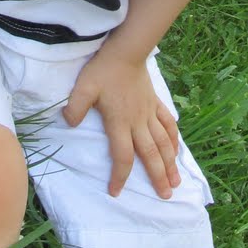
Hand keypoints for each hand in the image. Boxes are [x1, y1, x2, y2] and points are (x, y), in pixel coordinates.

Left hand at [62, 45, 180, 199]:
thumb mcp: (83, 87)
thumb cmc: (103, 70)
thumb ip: (75, 107)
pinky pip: (168, 124)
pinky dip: (174, 139)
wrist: (126, 50)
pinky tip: (178, 150)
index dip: (120, 176)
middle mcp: (138, 122)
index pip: (122, 156)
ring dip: (170, 163)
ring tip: (176, 182)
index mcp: (120, 123)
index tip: (116, 192)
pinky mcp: (155, 103)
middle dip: (157, 177)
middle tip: (165, 197)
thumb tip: (69, 123)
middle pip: (150, 155)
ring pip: (164, 143)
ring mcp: (149, 113)